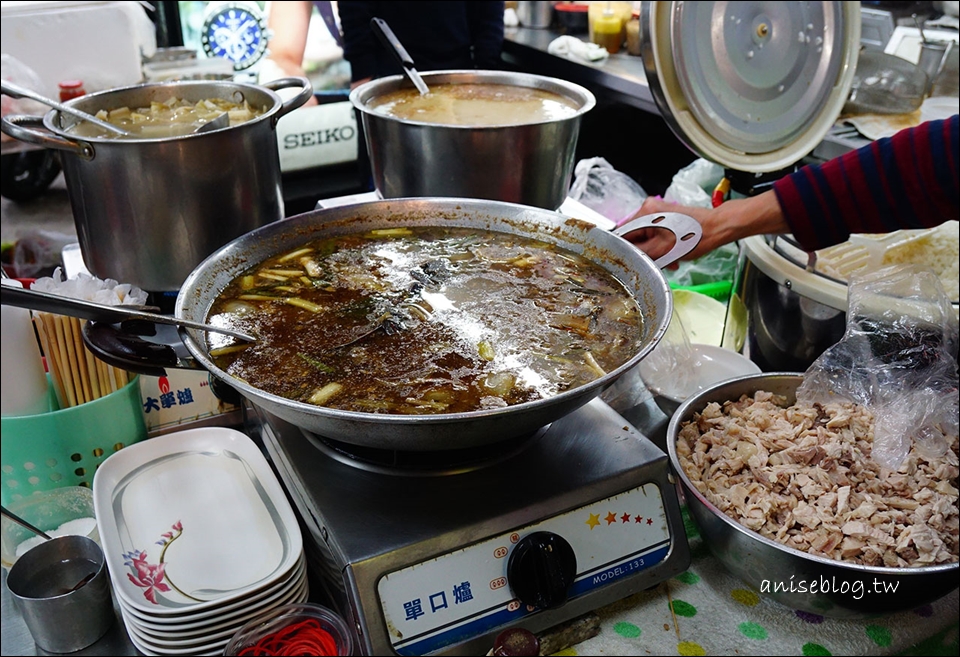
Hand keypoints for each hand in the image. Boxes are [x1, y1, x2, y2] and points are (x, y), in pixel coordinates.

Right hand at [619, 191, 788, 261]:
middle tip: (655, 263)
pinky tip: (672, 256)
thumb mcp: (662, 250)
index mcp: (645, 213)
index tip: (630, 262)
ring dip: (655, 253)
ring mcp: (659, 213)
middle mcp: (649, 209)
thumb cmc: (696, 236)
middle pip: (635, 237)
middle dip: (645, 252)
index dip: (626, 251)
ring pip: (647, 238)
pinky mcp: (668, 218)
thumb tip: (624, 256)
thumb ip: (638, 252)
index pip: (623, 234)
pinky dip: (662, 248)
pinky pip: (657, 236)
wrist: (718, 228)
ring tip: (668, 261)